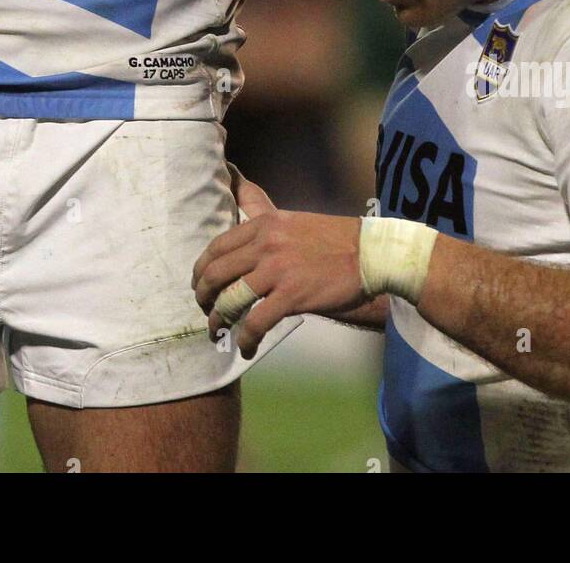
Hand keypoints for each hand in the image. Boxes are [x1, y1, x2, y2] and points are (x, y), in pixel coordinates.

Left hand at [193, 195, 366, 358]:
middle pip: (215, 274)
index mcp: (263, 224)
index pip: (216, 247)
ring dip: (218, 321)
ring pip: (230, 299)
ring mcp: (277, 269)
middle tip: (205, 311)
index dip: (201, 271)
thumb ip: (265, 226)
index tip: (200, 286)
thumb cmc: (334, 240)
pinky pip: (256, 322)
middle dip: (202, 298)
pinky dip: (245, 339)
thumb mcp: (292, 221)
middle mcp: (265, 243)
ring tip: (217, 332)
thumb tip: (239, 233)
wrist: (370, 253)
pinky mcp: (291, 295)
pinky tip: (246, 347)